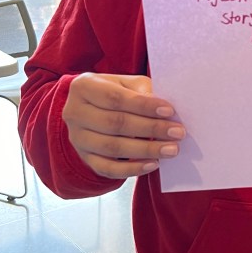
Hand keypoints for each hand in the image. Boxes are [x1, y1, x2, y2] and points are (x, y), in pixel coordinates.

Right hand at [63, 72, 185, 179]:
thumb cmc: (115, 92)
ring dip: (145, 150)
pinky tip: (153, 164)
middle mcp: (74, 113)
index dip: (144, 106)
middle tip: (177, 132)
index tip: (169, 111)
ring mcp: (77, 138)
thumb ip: (143, 92)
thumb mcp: (127, 83)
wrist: (92, 108)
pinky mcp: (84, 158)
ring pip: (112, 148)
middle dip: (150, 129)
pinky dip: (132, 169)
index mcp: (83, 87)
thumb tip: (164, 111)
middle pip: (115, 123)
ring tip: (170, 149)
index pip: (116, 98)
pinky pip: (108, 169)